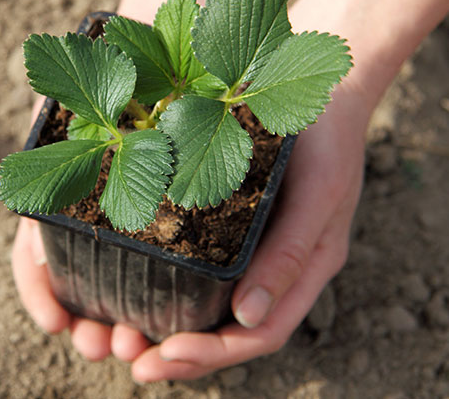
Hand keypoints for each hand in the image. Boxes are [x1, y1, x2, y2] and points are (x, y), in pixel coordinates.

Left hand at [11, 84, 368, 379]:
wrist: (319, 85)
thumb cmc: (326, 137)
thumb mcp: (318, 193)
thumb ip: (290, 254)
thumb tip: (248, 317)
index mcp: (304, 269)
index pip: (262, 333)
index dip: (215, 353)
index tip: (165, 354)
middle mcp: (276, 267)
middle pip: (230, 331)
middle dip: (184, 355)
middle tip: (133, 363)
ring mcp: (253, 247)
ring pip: (212, 306)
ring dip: (170, 330)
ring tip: (122, 338)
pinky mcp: (229, 222)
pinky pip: (200, 267)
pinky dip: (170, 286)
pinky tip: (133, 285)